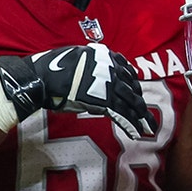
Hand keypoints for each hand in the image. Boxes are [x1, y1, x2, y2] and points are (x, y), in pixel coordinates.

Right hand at [0, 43, 154, 138]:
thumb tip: (98, 78)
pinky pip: (122, 114)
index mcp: (106, 57)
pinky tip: (136, 133)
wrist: (43, 77)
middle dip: (141, 104)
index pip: (127, 73)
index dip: (134, 87)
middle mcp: (112, 69)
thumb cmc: (54, 69)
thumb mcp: (78, 59)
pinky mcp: (103, 100)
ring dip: (142, 117)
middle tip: (148, 117)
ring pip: (132, 102)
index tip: (139, 96)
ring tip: (148, 127)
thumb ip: (93, 66)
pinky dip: (130, 125)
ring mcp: (109, 84)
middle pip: (133, 89)